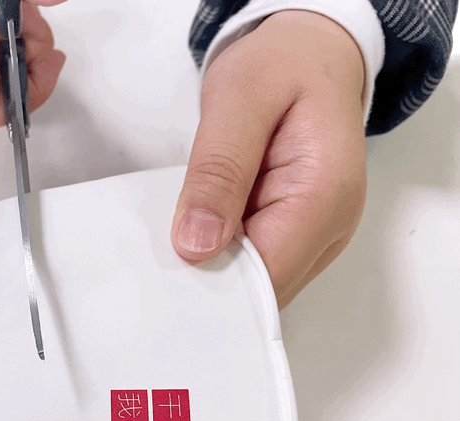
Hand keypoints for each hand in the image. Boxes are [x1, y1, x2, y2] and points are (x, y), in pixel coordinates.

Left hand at [170, 11, 366, 309]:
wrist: (310, 56)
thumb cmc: (282, 66)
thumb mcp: (239, 100)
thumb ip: (218, 172)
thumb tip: (197, 245)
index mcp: (327, 194)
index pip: (267, 275)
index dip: (216, 282)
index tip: (170, 271)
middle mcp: (331, 226)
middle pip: (264, 289)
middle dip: (212, 278)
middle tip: (166, 252)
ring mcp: (316, 235)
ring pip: (258, 283)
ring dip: (216, 265)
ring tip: (183, 231)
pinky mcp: (297, 233)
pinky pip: (256, 262)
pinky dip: (224, 253)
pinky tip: (203, 228)